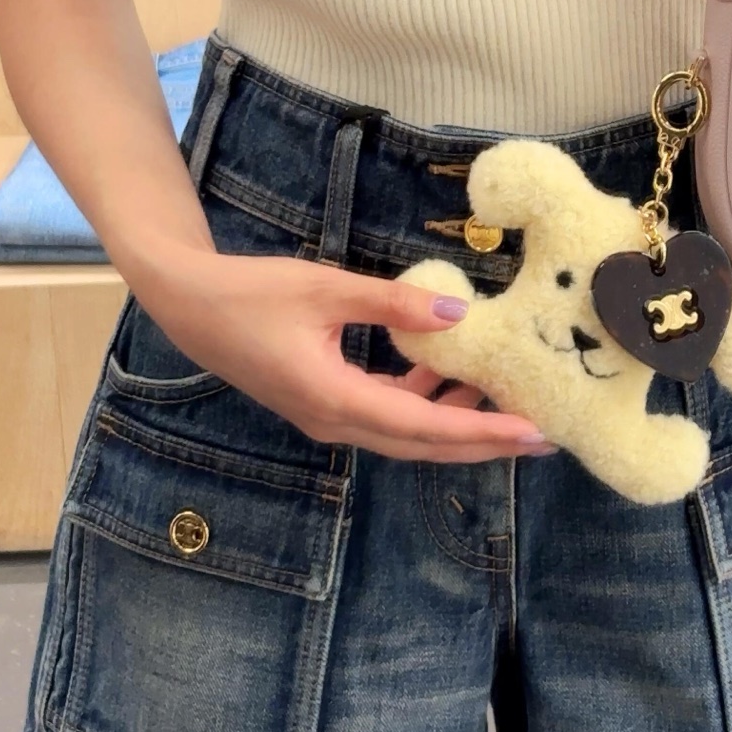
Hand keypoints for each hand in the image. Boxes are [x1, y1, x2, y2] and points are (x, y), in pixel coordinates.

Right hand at [140, 250, 557, 462]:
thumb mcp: (326, 287)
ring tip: (507, 400)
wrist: (189, 306)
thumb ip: (394, 303)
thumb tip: (458, 315)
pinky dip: (422, 400)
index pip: (424, 426)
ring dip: (454, 420)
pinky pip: (385, 413)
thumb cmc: (251, 293)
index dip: (481, 431)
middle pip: (422, 444)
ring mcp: (327, 416)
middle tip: (542, 434)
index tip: (531, 432)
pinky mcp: (323, 401)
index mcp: (335, 400)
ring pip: (406, 432)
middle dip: (483, 441)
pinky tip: (447, 373)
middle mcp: (335, 421)